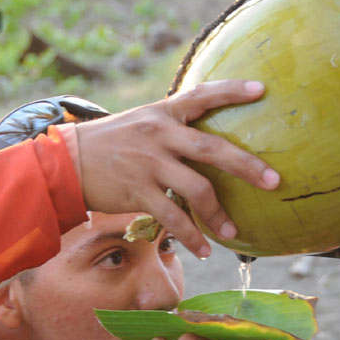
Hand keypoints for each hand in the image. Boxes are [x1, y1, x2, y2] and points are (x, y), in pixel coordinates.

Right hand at [75, 80, 280, 257]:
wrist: (66, 162)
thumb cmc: (110, 143)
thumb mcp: (140, 121)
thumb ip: (172, 128)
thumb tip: (207, 143)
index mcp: (163, 112)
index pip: (201, 94)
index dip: (232, 91)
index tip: (262, 90)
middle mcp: (159, 134)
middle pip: (211, 148)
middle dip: (246, 164)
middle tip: (273, 180)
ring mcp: (148, 164)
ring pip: (195, 188)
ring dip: (218, 213)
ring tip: (233, 231)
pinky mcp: (136, 191)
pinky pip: (172, 217)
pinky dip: (191, 236)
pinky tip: (204, 250)